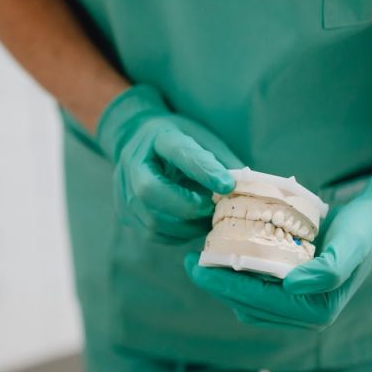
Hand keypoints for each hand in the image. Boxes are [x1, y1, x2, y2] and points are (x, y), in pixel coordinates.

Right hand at [97, 85, 242, 242]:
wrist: (137, 139)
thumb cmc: (178, 139)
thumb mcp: (202, 137)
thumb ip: (223, 161)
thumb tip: (249, 187)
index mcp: (158, 137)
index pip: (179, 152)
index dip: (204, 170)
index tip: (228, 185)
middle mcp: (133, 163)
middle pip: (150, 191)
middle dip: (187, 206)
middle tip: (213, 209)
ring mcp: (123, 190)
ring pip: (151, 219)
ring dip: (185, 226)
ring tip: (206, 219)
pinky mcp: (124, 213)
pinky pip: (152, 233)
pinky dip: (177, 235)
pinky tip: (191, 225)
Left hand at [184, 151, 371, 328]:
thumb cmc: (366, 229)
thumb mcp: (352, 244)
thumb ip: (329, 269)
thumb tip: (292, 286)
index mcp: (317, 310)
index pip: (256, 302)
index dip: (222, 286)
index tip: (196, 265)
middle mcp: (308, 315)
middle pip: (246, 305)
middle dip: (216, 285)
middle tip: (189, 260)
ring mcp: (301, 305)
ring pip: (248, 302)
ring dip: (224, 282)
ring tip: (202, 257)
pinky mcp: (295, 291)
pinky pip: (256, 291)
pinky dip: (238, 276)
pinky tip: (224, 254)